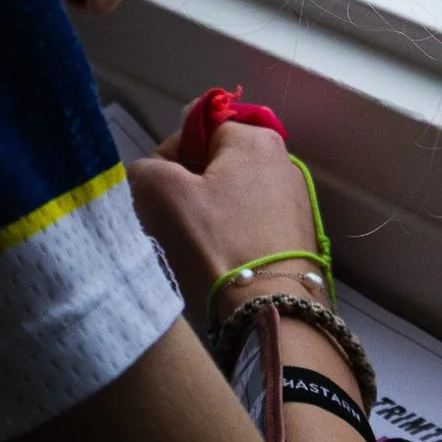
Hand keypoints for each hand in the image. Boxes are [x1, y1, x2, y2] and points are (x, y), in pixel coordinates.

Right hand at [127, 118, 319, 314]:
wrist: (271, 309)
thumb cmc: (216, 244)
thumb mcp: (162, 195)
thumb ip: (145, 169)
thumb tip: (150, 174)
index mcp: (254, 139)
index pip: (193, 132)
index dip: (167, 161)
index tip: (158, 196)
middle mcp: (282, 161)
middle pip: (213, 164)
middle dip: (187, 190)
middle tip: (174, 224)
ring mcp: (294, 199)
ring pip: (229, 196)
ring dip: (206, 215)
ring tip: (195, 246)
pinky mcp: (297, 235)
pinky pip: (249, 222)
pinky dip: (230, 235)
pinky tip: (220, 259)